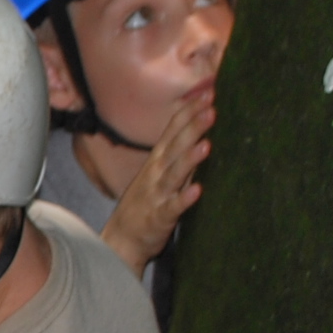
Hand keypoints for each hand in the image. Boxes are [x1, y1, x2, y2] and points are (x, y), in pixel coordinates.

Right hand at [97, 95, 212, 276]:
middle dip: (192, 126)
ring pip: (174, 173)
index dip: (189, 111)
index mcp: (157, 160)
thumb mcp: (159, 173)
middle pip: (174, 145)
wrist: (122, 239)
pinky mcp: (160, 217)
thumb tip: (201, 133)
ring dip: (189, 158)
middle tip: (211, 107)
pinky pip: (173, 207)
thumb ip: (178, 155)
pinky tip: (198, 191)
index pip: (173, 129)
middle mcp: (155, 173)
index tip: (208, 92)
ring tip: (206, 145)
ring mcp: (156, 194)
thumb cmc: (146, 204)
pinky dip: (184, 198)